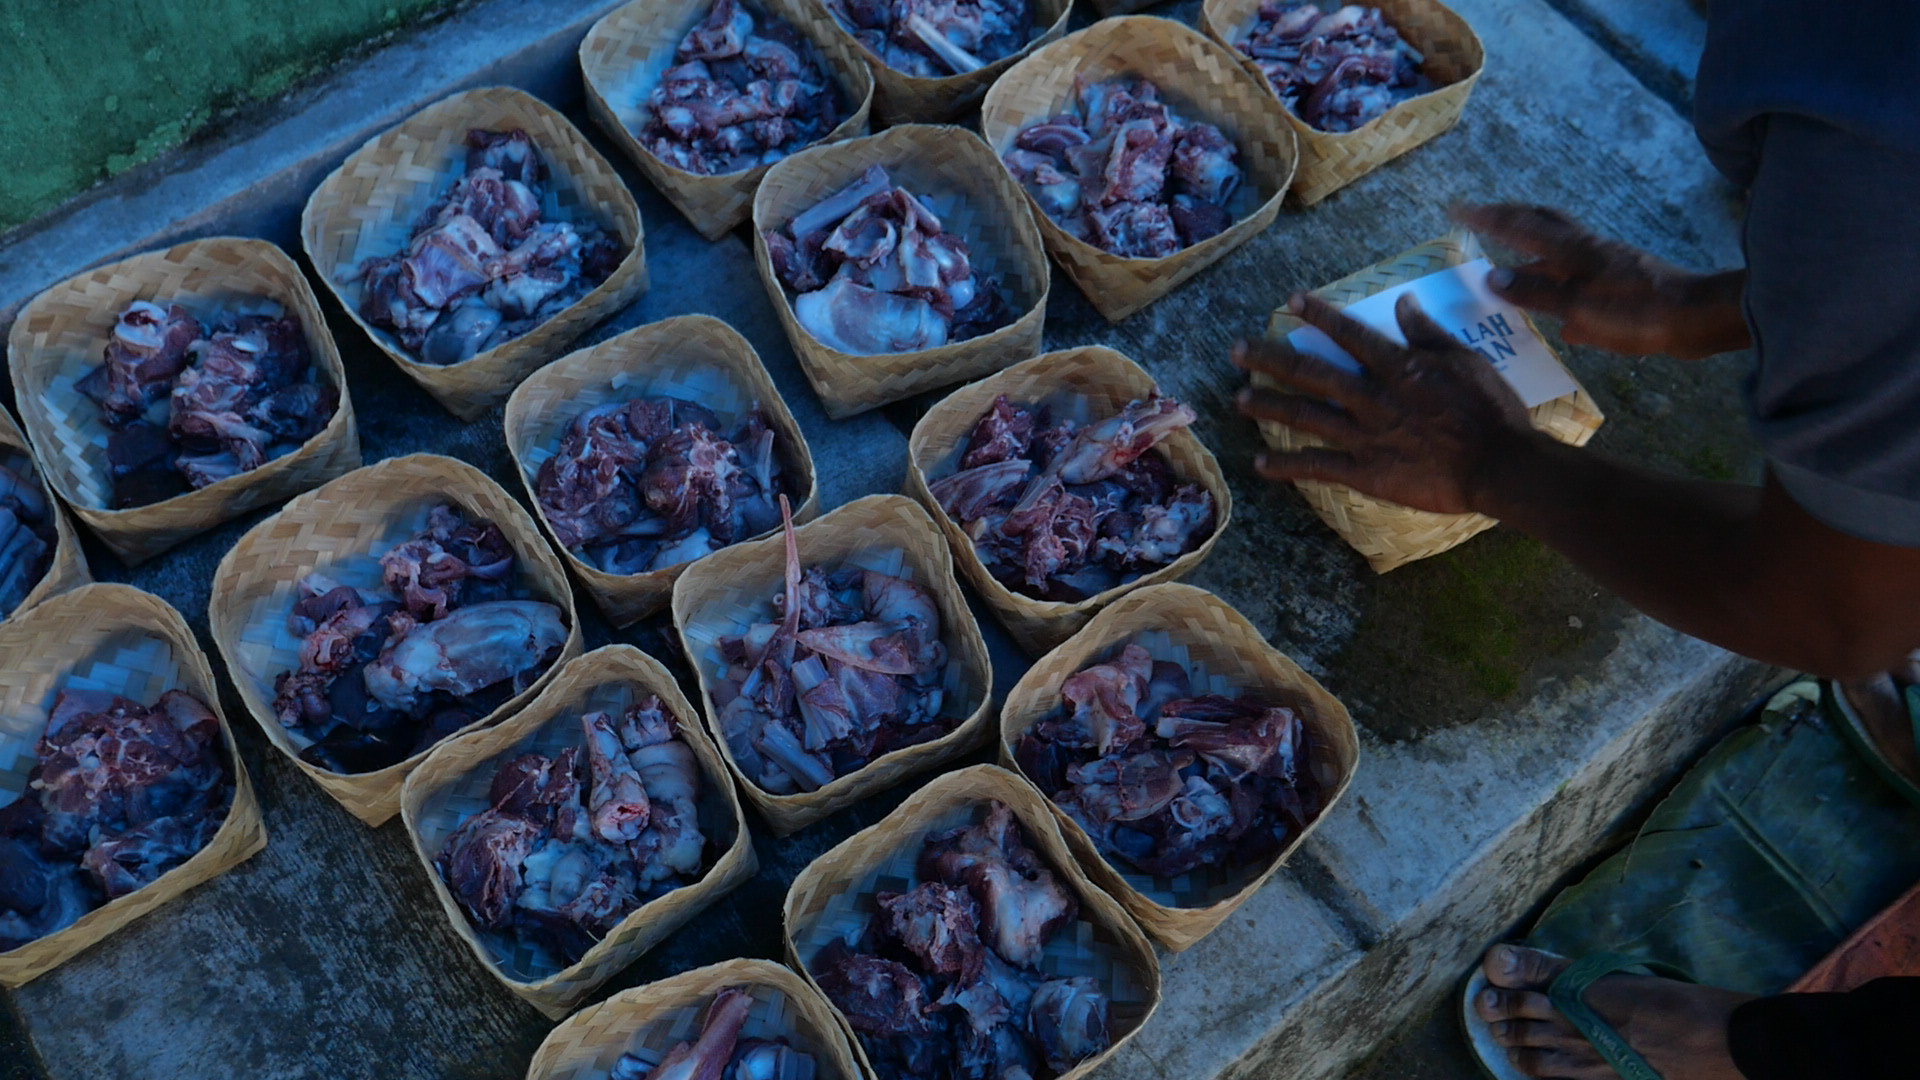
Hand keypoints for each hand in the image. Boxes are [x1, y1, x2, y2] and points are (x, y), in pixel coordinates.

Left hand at [1234, 291, 1537, 515]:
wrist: (1499, 466)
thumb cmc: (1491, 410)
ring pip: (1307, 416)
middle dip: (1271, 359)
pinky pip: (1318, 467)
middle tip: (1238, 350)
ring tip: (1239, 399)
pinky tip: (1259, 463)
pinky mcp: (1366, 472)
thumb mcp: (1465, 360)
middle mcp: (1372, 398)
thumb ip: (1428, 333)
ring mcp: (1365, 437)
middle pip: (1312, 373)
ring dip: (1270, 406)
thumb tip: (1402, 302)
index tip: (1292, 301)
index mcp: (1398, 367)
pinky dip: (1287, 465)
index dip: (1319, 316)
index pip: (1350, 334)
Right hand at [1454, 203, 1749, 358]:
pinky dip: (1557, 279)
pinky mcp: (1621, 282)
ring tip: (1511, 262)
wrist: (1696, 317)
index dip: (1486, 218)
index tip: (1457, 210)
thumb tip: (1492, 277)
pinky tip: (1556, 306)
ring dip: (1532, 248)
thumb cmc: (1636, 312)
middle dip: (1510, 217)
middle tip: (1483, 220)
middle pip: (1542, 222)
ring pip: (1560, 247)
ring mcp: (1606, 263)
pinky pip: (1578, 274)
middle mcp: (1586, 249)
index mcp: (1572, 252)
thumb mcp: (1577, 307)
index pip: (1518, 226)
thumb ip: (1535, 293)